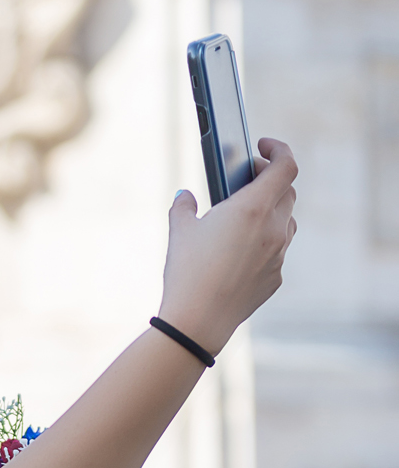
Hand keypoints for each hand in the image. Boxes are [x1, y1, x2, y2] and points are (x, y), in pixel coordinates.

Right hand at [159, 137, 297, 355]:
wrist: (199, 321)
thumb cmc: (188, 272)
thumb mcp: (180, 231)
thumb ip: (184, 206)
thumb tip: (185, 196)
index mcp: (253, 208)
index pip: (285, 166)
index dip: (278, 150)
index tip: (262, 146)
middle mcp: (274, 229)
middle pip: (287, 191)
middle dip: (269, 180)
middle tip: (246, 179)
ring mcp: (279, 255)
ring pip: (287, 220)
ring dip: (272, 210)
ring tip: (244, 214)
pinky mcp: (275, 277)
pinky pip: (278, 249)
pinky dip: (265, 240)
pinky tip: (239, 249)